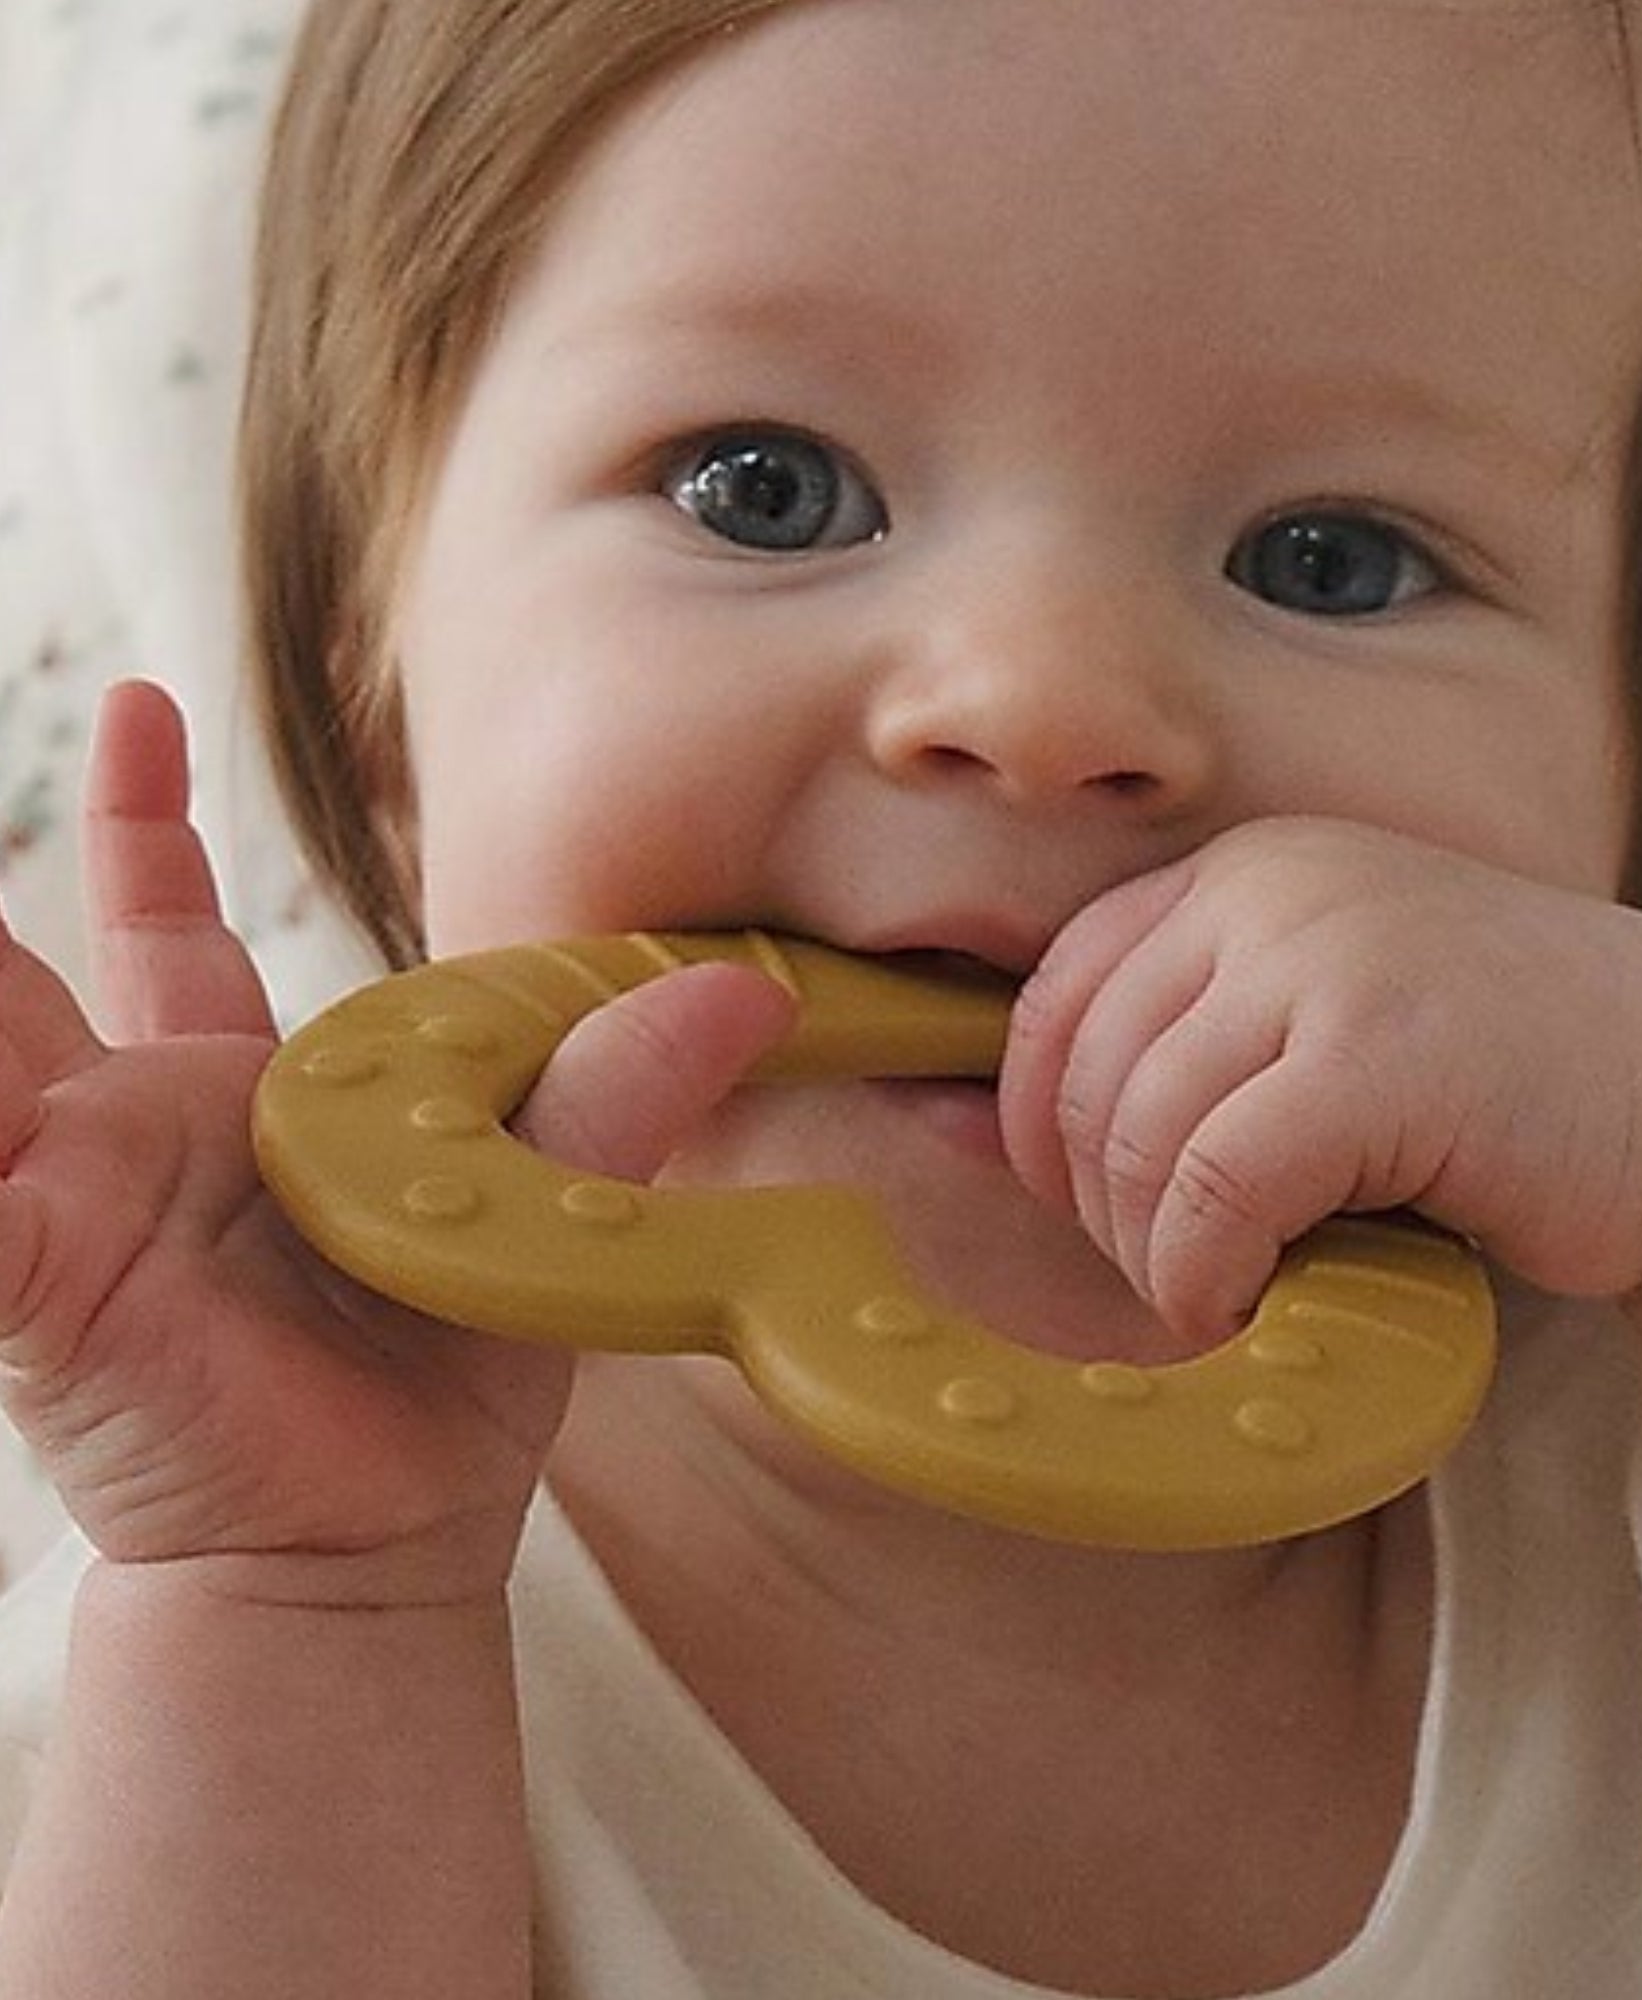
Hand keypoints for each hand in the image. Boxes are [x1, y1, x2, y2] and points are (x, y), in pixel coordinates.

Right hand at [0, 683, 793, 1602]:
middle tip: (60, 743)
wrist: (375, 1544)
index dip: (143, 825)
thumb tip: (743, 992)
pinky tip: (8, 1172)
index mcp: (246, 1099)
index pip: (165, 933)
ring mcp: (69, 1206)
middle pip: (26, 982)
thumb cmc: (440, 1382)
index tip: (142, 707)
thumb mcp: (535, 1206)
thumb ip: (611, 1090)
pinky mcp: (43, 1287)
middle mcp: (136, 1137)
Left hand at [1000, 816, 1641, 1343]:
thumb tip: (936, 1125)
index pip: (1054, 992)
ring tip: (1219, 1296)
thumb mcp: (1313, 1037)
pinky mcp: (1379, 1048)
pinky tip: (1251, 1302)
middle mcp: (1272, 886)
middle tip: (1169, 1274)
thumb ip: (1168, 1059)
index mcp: (1243, 871)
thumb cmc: (1492, 1088)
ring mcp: (1329, 954)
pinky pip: (1217, 1186)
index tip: (1080, 1209)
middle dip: (1094, 1205)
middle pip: (1081, 1074)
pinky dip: (1206, 1272)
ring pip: (1140, 1138)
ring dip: (1156, 1255)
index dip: (1029, 1121)